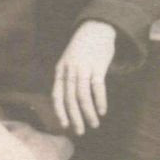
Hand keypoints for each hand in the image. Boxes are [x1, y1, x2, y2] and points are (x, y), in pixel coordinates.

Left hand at [52, 20, 116, 135]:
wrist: (96, 28)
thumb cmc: (82, 48)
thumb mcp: (68, 60)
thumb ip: (66, 77)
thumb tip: (67, 101)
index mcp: (60, 70)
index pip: (57, 96)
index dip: (60, 112)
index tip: (65, 125)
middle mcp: (70, 71)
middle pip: (70, 100)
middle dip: (75, 118)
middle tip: (80, 131)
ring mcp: (84, 68)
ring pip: (83, 96)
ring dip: (89, 113)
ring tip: (94, 124)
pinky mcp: (98, 66)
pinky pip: (97, 88)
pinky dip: (100, 101)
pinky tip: (102, 111)